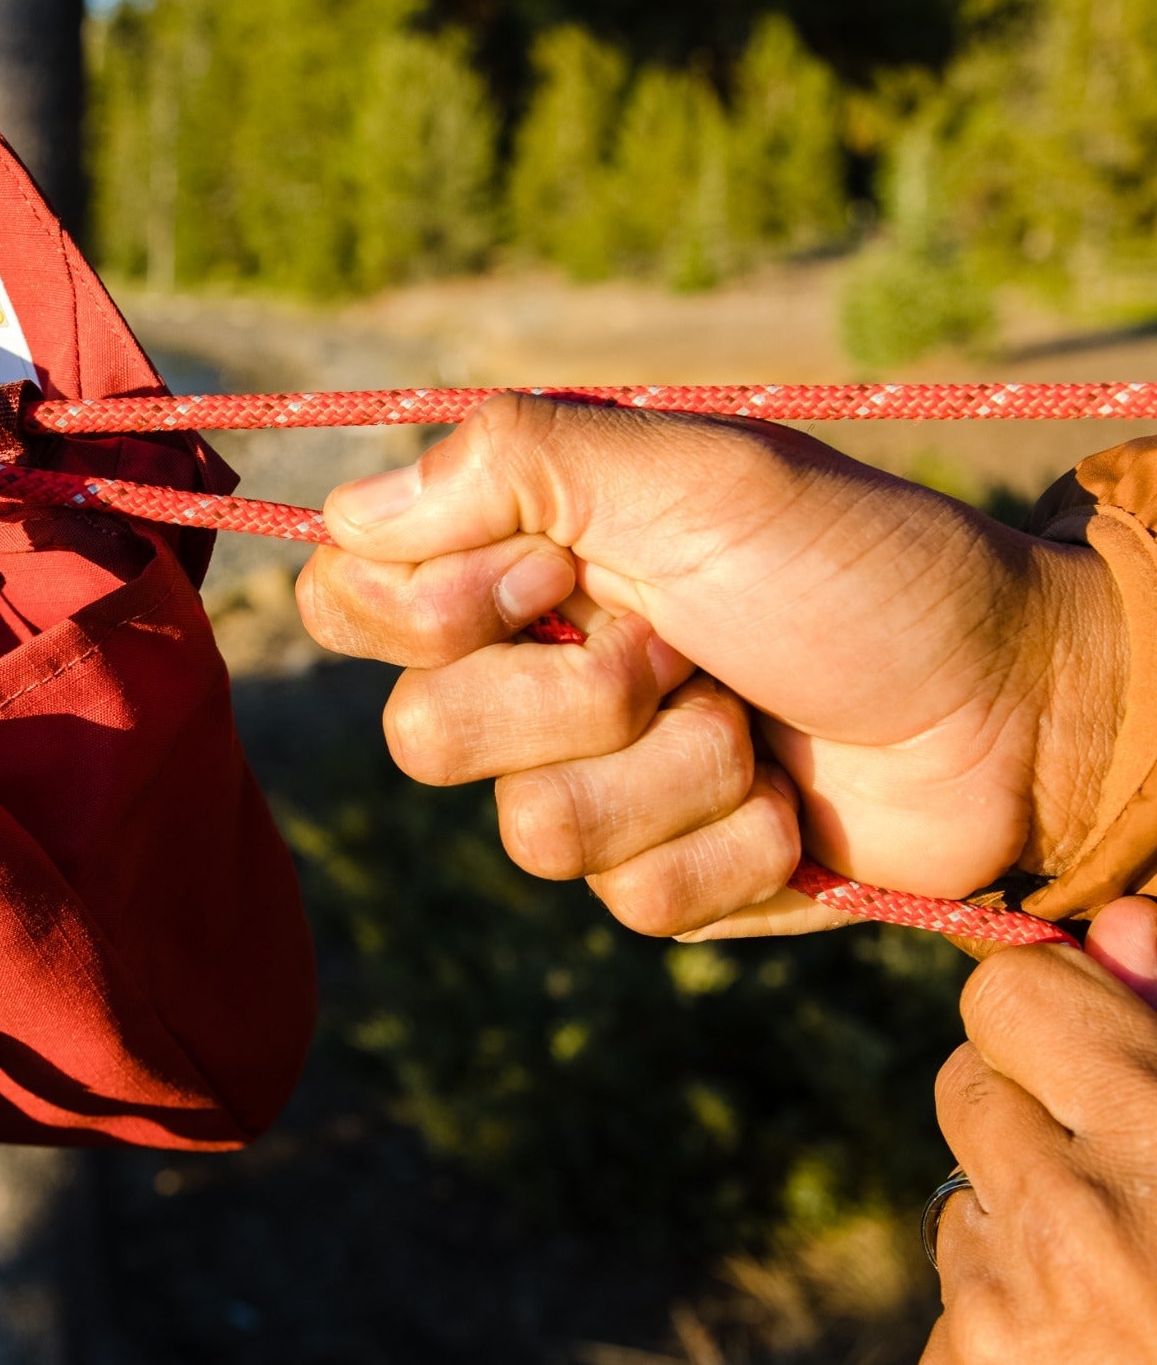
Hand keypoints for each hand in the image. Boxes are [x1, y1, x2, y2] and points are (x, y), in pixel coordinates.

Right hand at [296, 395, 1125, 935]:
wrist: (1017, 703)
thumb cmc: (860, 565)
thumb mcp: (695, 478)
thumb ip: (515, 464)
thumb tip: (347, 511)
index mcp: (520, 566)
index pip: (351, 598)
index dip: (425, 609)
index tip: (552, 574)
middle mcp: (534, 677)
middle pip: (420, 736)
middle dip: (576, 698)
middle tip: (684, 647)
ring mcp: (593, 787)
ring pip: (529, 833)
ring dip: (675, 771)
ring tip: (755, 722)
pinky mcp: (660, 883)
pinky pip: (631, 899)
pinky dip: (733, 841)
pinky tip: (790, 799)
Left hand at [903, 898, 1156, 1364]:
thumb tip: (1111, 923)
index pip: (1010, 998)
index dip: (1049, 1021)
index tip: (1082, 1052)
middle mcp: (1058, 1228)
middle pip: (968, 1094)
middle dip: (1036, 1126)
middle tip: (1127, 1203)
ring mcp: (988, 1334)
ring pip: (963, 1220)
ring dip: (1027, 1249)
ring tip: (1141, 1334)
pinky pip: (955, 1335)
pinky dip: (1013, 1359)